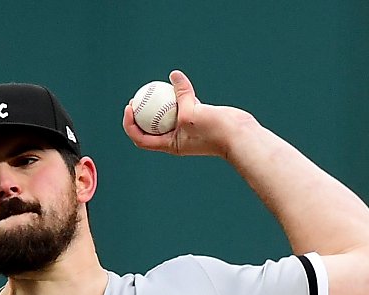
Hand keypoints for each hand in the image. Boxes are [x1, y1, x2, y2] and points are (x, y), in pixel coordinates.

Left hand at [121, 70, 250, 158]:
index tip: (130, 108)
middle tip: (136, 98)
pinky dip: (178, 96)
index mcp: (170, 145)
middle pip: (151, 127)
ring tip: (151, 89)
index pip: (142, 139)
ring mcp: (186, 129)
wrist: (239, 135)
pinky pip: (183, 106)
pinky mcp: (197, 118)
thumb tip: (174, 74)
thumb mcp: (191, 112)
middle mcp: (176, 139)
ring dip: (159, 104)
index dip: (130, 125)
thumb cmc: (214, 130)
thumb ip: (181, 94)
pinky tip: (175, 82)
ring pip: (167, 115)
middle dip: (140, 114)